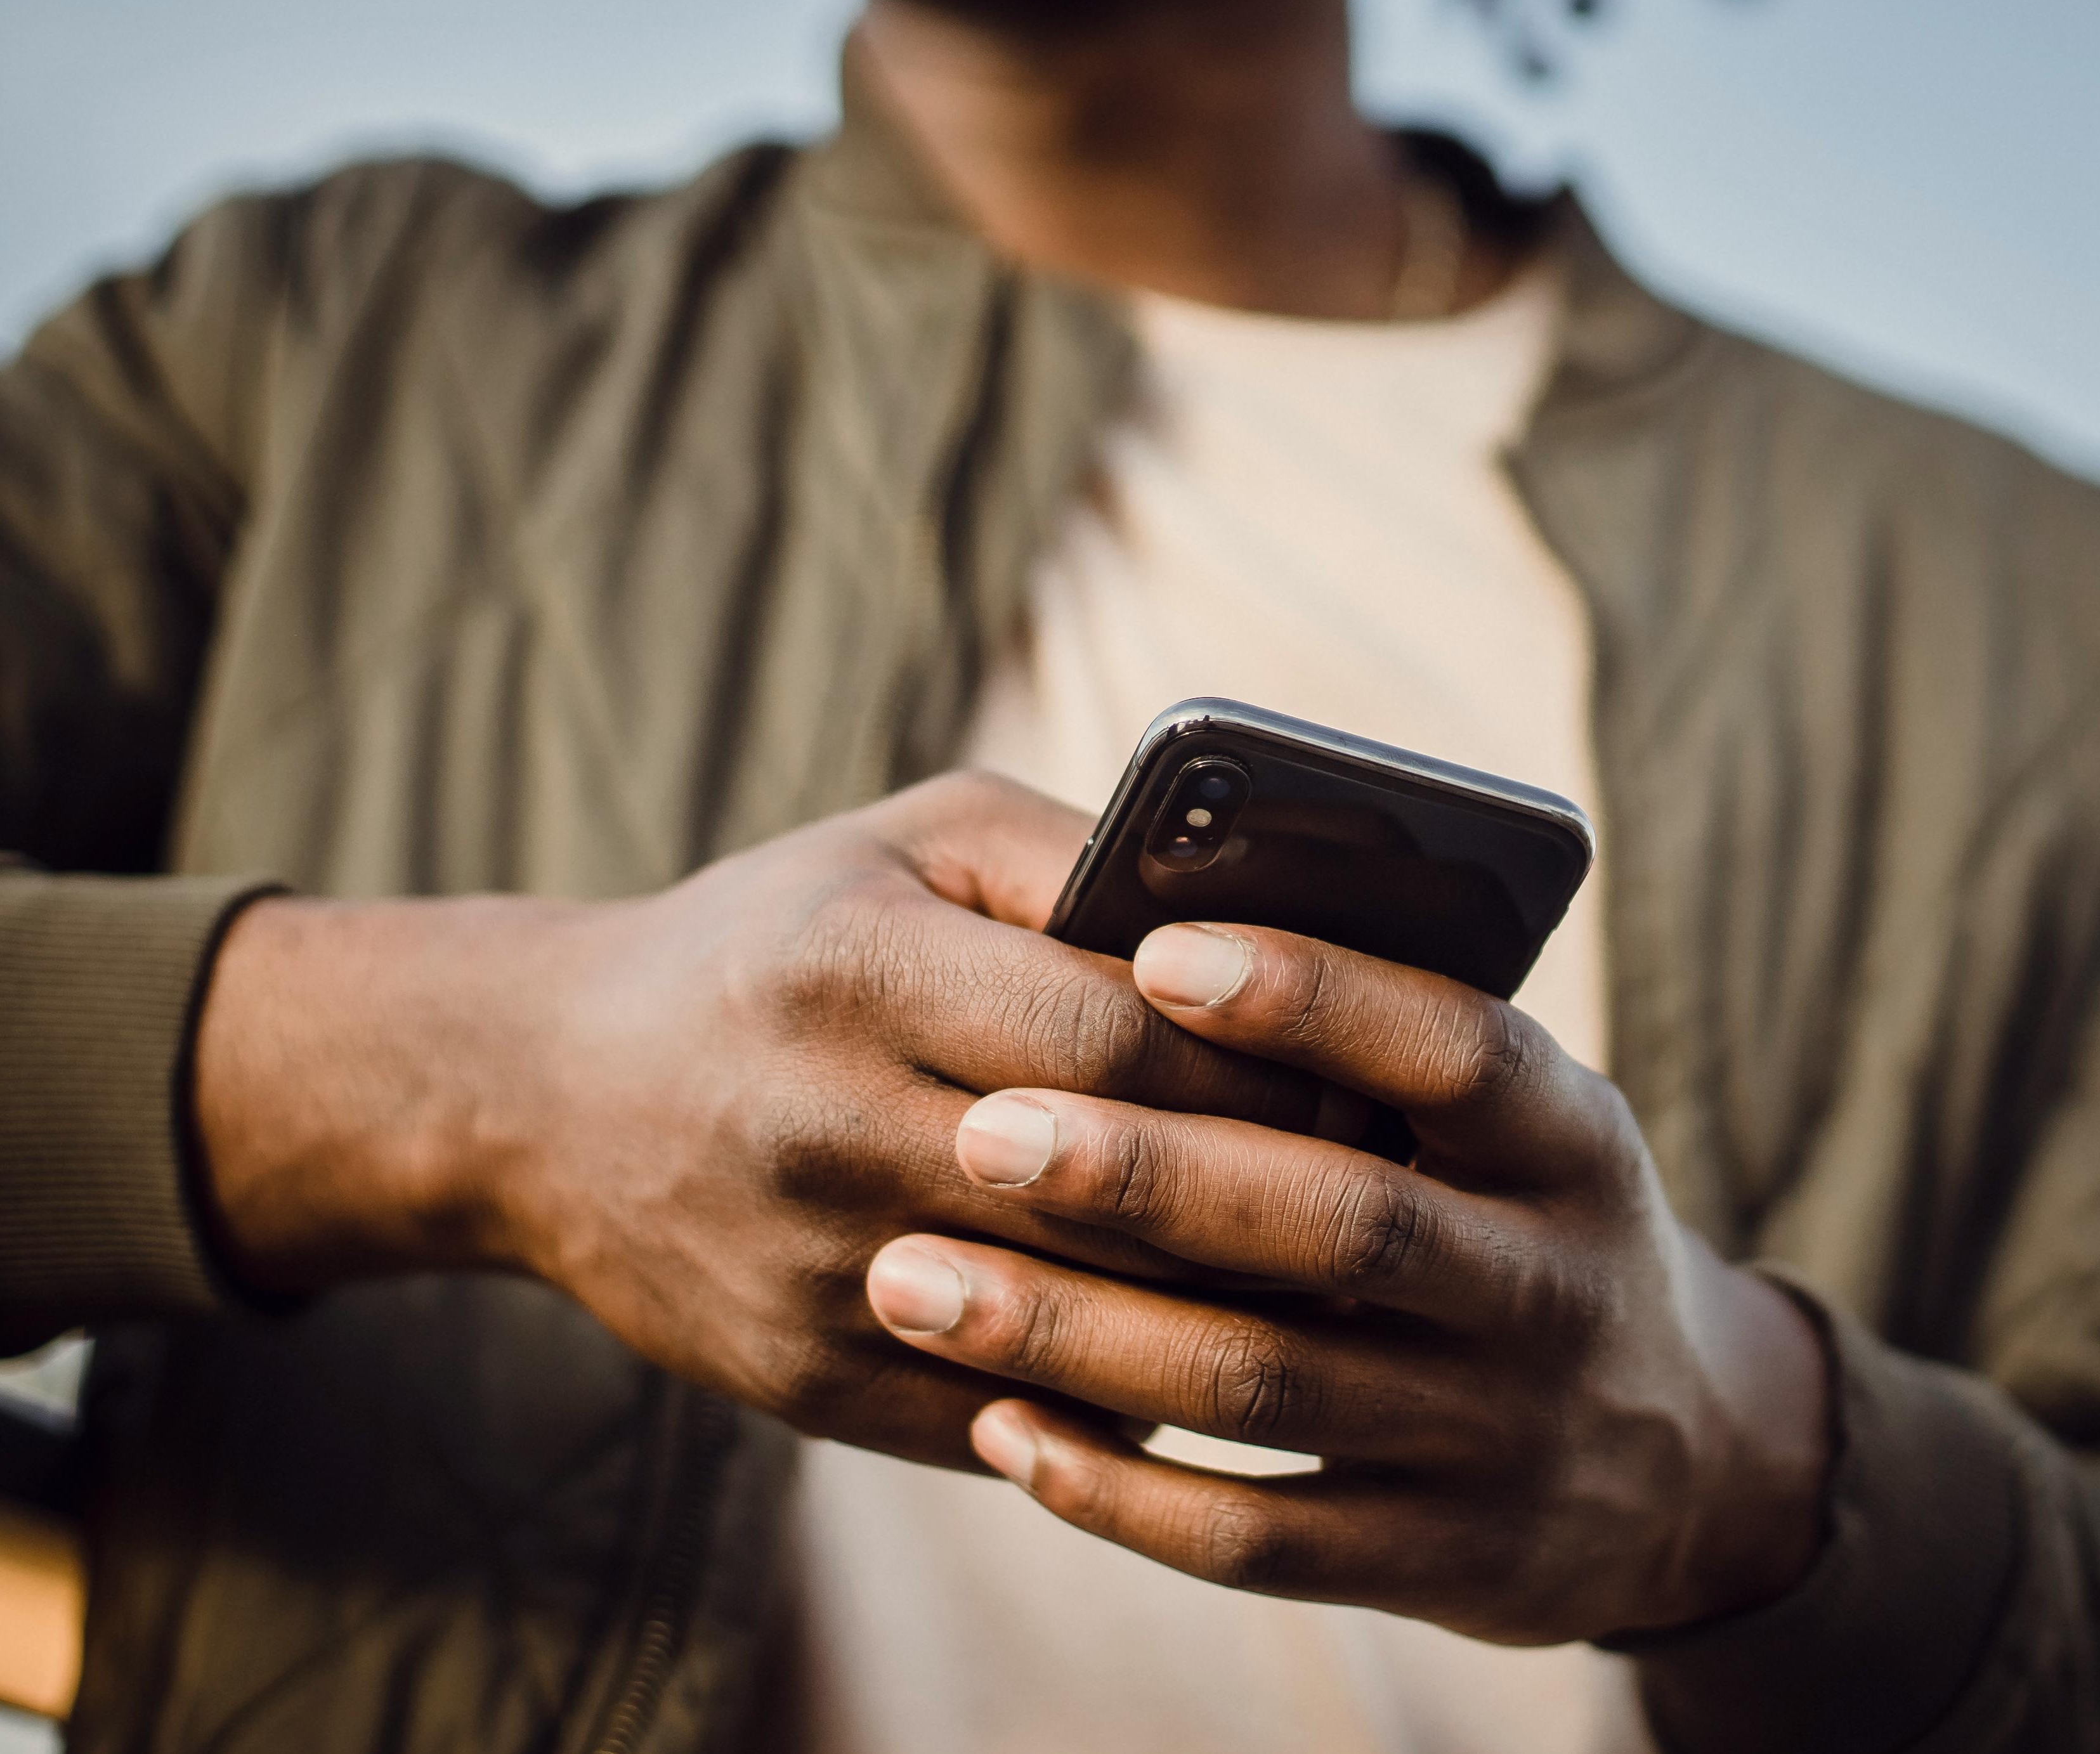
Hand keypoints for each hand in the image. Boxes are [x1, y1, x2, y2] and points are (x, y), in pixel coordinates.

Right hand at [192, 776, 1356, 1466]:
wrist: (553, 1093)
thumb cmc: (775, 936)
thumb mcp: (908, 835)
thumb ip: (1076, 857)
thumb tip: (1252, 921)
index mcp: (857, 967)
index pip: (1115, 1040)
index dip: (1261, 1067)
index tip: (1370, 1074)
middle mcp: (825, 1126)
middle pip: (1112, 1192)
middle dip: (1272, 1195)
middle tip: (1392, 1186)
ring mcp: (813, 1275)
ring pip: (1078, 1325)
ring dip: (1228, 1311)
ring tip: (1338, 1278)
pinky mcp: (806, 1387)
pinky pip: (1015, 1417)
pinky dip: (1130, 1396)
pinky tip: (1214, 1356)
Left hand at [862, 920, 1832, 1640]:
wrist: (1680, 1457)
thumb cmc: (1520, 1216)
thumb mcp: (1517, 1117)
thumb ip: (1384, 1039)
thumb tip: (1161, 941)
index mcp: (1569, 1135)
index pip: (1451, 1044)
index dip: (1312, 995)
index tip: (1155, 949)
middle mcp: (1550, 1284)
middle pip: (1340, 1220)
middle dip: (1150, 1175)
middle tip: (983, 1130)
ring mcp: (1498, 1435)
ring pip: (1267, 1378)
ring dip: (1080, 1332)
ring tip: (916, 1279)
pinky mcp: (1436, 1558)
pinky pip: (1255, 1539)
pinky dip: (1117, 1487)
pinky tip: (999, 1425)